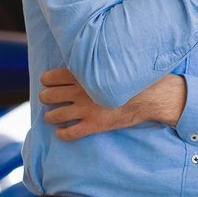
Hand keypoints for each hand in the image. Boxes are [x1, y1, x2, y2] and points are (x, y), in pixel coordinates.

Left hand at [39, 68, 186, 140]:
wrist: (151, 96)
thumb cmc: (133, 78)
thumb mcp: (111, 65)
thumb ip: (94, 65)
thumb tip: (84, 62)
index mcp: (83, 75)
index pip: (51, 77)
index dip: (46, 80)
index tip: (48, 83)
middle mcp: (80, 92)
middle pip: (48, 96)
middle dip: (46, 98)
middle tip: (49, 99)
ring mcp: (85, 110)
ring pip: (54, 116)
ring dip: (50, 116)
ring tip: (53, 117)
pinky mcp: (93, 125)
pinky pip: (69, 133)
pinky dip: (62, 134)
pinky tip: (62, 132)